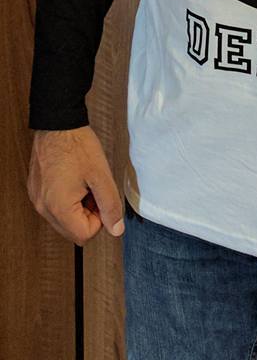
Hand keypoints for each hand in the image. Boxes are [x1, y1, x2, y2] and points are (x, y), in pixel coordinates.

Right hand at [27, 126, 124, 245]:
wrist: (58, 124)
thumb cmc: (78, 146)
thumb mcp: (102, 176)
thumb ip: (110, 206)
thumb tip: (116, 229)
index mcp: (58, 207)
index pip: (84, 235)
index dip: (100, 219)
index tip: (101, 198)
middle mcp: (43, 207)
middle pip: (72, 231)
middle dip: (88, 215)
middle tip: (93, 190)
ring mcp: (37, 200)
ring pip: (64, 221)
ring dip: (78, 209)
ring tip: (83, 184)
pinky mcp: (36, 191)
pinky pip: (54, 208)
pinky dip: (67, 201)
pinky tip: (73, 181)